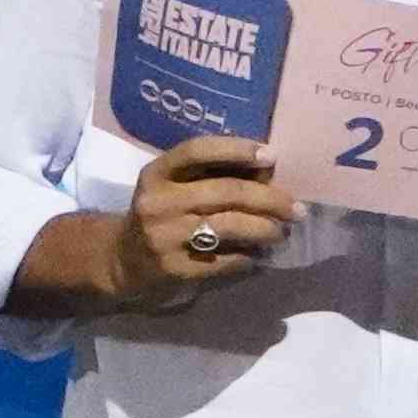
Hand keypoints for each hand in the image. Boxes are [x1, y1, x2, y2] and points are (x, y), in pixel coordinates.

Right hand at [105, 135, 297, 306]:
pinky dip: (248, 258)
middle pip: (225, 192)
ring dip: (265, 229)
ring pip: (229, 226)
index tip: (271, 155)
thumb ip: (210, 175)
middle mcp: (157, 202)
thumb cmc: (162, 215)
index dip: (236, 149)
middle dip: (269, 199)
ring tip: (282, 232)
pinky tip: (258, 257)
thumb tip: (268, 167)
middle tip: (296, 209)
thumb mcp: (172, 187)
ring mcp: (163, 237)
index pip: (196, 151)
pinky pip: (224, 261)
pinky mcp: (173, 268)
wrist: (122, 261)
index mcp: (157, 174)